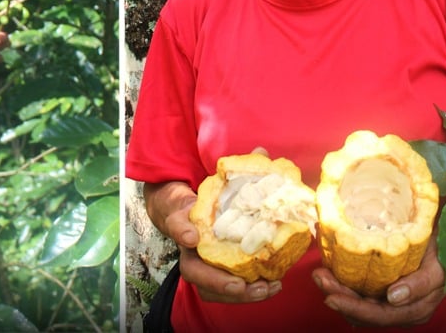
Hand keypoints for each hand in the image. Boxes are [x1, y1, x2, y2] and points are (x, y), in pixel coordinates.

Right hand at [145, 181, 280, 303]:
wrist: (180, 212)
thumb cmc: (202, 196)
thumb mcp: (211, 180)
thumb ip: (235, 169)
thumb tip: (261, 150)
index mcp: (183, 219)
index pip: (176, 223)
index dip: (182, 231)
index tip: (193, 237)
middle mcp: (188, 246)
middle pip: (192, 270)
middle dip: (216, 280)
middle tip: (240, 284)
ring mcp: (199, 262)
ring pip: (207, 288)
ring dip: (235, 294)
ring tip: (264, 289)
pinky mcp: (214, 273)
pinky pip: (224, 290)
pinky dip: (245, 293)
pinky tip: (270, 286)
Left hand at [313, 236, 445, 326]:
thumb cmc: (442, 252)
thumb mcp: (438, 266)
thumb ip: (421, 284)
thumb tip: (393, 297)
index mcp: (416, 310)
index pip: (379, 316)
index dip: (353, 309)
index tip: (331, 296)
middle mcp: (401, 311)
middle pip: (363, 312)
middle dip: (338, 296)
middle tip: (319, 276)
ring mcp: (390, 302)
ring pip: (357, 303)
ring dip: (336, 289)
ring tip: (320, 273)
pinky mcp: (381, 290)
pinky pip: (358, 293)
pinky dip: (342, 282)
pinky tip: (329, 269)